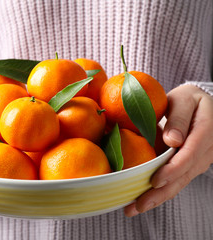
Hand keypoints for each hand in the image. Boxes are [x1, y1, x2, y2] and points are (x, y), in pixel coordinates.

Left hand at [124, 85, 212, 216]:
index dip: (173, 169)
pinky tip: (142, 199)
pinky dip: (159, 191)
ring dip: (157, 197)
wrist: (203, 106)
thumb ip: (179, 118)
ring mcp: (198, 161)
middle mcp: (205, 151)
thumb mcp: (184, 100)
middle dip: (160, 193)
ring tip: (134, 208)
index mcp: (206, 131)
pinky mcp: (189, 166)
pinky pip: (176, 180)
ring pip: (179, 182)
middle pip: (183, 176)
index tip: (155, 180)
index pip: (190, 154)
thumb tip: (172, 141)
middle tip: (137, 205)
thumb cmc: (190, 100)